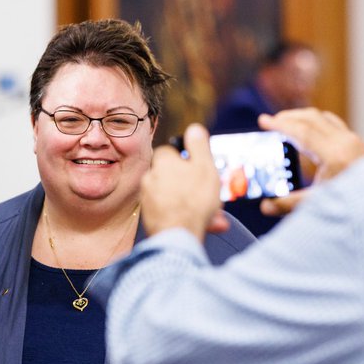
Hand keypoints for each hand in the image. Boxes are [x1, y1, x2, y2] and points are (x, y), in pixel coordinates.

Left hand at [141, 123, 228, 240]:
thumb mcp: (204, 165)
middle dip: (196, 187)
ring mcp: (148, 199)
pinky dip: (186, 216)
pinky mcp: (150, 218)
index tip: (200, 169)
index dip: (188, 160)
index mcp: (162, 162)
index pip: (172, 152)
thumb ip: (199, 145)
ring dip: (195, 204)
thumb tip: (194, 128)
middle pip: (176, 177)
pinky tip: (204, 224)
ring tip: (214, 215)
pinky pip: (172, 212)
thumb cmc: (193, 199)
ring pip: (177, 197)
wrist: (178, 235)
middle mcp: (150, 178)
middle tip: (212, 196)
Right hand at [258, 108, 363, 216]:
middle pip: (311, 118)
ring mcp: (352, 140)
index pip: (302, 132)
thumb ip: (289, 204)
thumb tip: (265, 206)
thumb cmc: (352, 204)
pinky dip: (315, 122)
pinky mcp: (356, 141)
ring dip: (301, 117)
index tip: (263, 121)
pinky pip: (332, 123)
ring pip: (322, 118)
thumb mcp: (318, 204)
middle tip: (270, 121)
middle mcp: (345, 142)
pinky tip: (307, 130)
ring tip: (285, 124)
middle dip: (288, 117)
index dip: (280, 125)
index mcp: (334, 155)